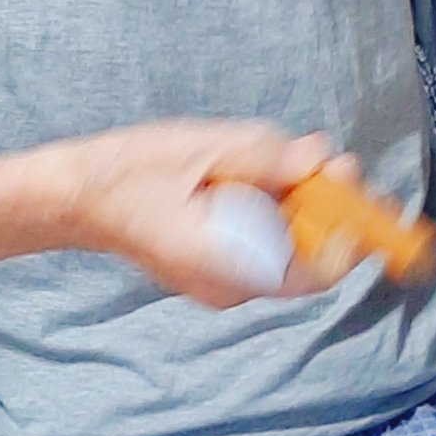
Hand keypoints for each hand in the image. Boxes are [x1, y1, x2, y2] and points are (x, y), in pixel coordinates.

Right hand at [62, 119, 350, 308]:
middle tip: (338, 167)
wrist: (74, 198)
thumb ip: (267, 155)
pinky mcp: (213, 273)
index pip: (314, 268)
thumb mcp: (204, 148)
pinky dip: (275, 219)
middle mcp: (229, 287)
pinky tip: (264, 183)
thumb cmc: (131, 171)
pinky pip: (261, 251)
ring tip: (300, 167)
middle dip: (328, 214)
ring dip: (302, 213)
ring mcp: (220, 285)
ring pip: (285, 254)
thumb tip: (321, 157)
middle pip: (304, 261)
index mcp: (226, 263)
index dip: (349, 234)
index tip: (360, 192)